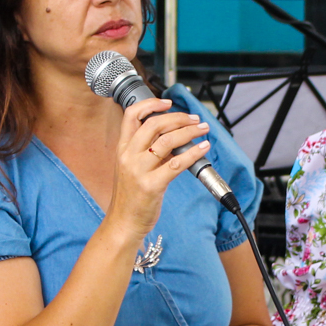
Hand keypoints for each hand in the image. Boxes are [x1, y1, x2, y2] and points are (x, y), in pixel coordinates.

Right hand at [105, 97, 211, 235]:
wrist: (124, 223)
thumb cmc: (131, 197)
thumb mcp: (132, 168)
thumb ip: (148, 151)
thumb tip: (175, 136)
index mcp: (122, 148)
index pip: (132, 115)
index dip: (151, 104)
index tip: (167, 102)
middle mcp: (128, 156)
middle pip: (155, 124)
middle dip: (179, 117)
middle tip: (194, 119)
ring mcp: (138, 170)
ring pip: (168, 140)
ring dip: (190, 131)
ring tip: (202, 130)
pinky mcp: (151, 185)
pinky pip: (176, 163)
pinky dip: (193, 153)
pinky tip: (203, 148)